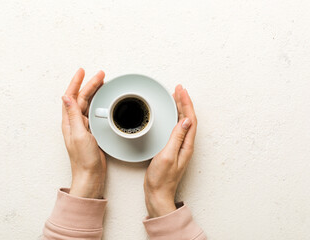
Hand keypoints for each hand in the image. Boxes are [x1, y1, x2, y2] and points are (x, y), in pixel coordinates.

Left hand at [61, 68, 105, 198]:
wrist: (91, 175)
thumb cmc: (84, 160)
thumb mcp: (78, 135)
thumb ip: (73, 115)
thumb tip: (66, 97)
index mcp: (69, 122)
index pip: (71, 96)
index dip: (76, 83)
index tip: (82, 72)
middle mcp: (75, 123)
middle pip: (81, 98)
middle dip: (89, 84)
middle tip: (99, 75)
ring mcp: (83, 127)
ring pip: (88, 104)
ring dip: (94, 92)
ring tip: (101, 83)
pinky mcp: (91, 132)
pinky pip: (93, 113)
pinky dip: (98, 104)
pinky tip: (102, 101)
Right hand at [144, 84, 196, 217]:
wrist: (157, 193)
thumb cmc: (161, 179)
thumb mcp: (168, 156)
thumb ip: (176, 138)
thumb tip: (186, 120)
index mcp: (186, 145)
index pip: (190, 118)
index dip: (186, 103)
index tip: (181, 91)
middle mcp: (185, 144)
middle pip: (188, 118)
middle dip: (184, 101)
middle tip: (178, 89)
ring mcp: (179, 146)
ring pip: (182, 122)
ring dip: (180, 108)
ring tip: (176, 97)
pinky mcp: (172, 148)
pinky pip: (176, 128)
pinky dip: (174, 117)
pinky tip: (170, 115)